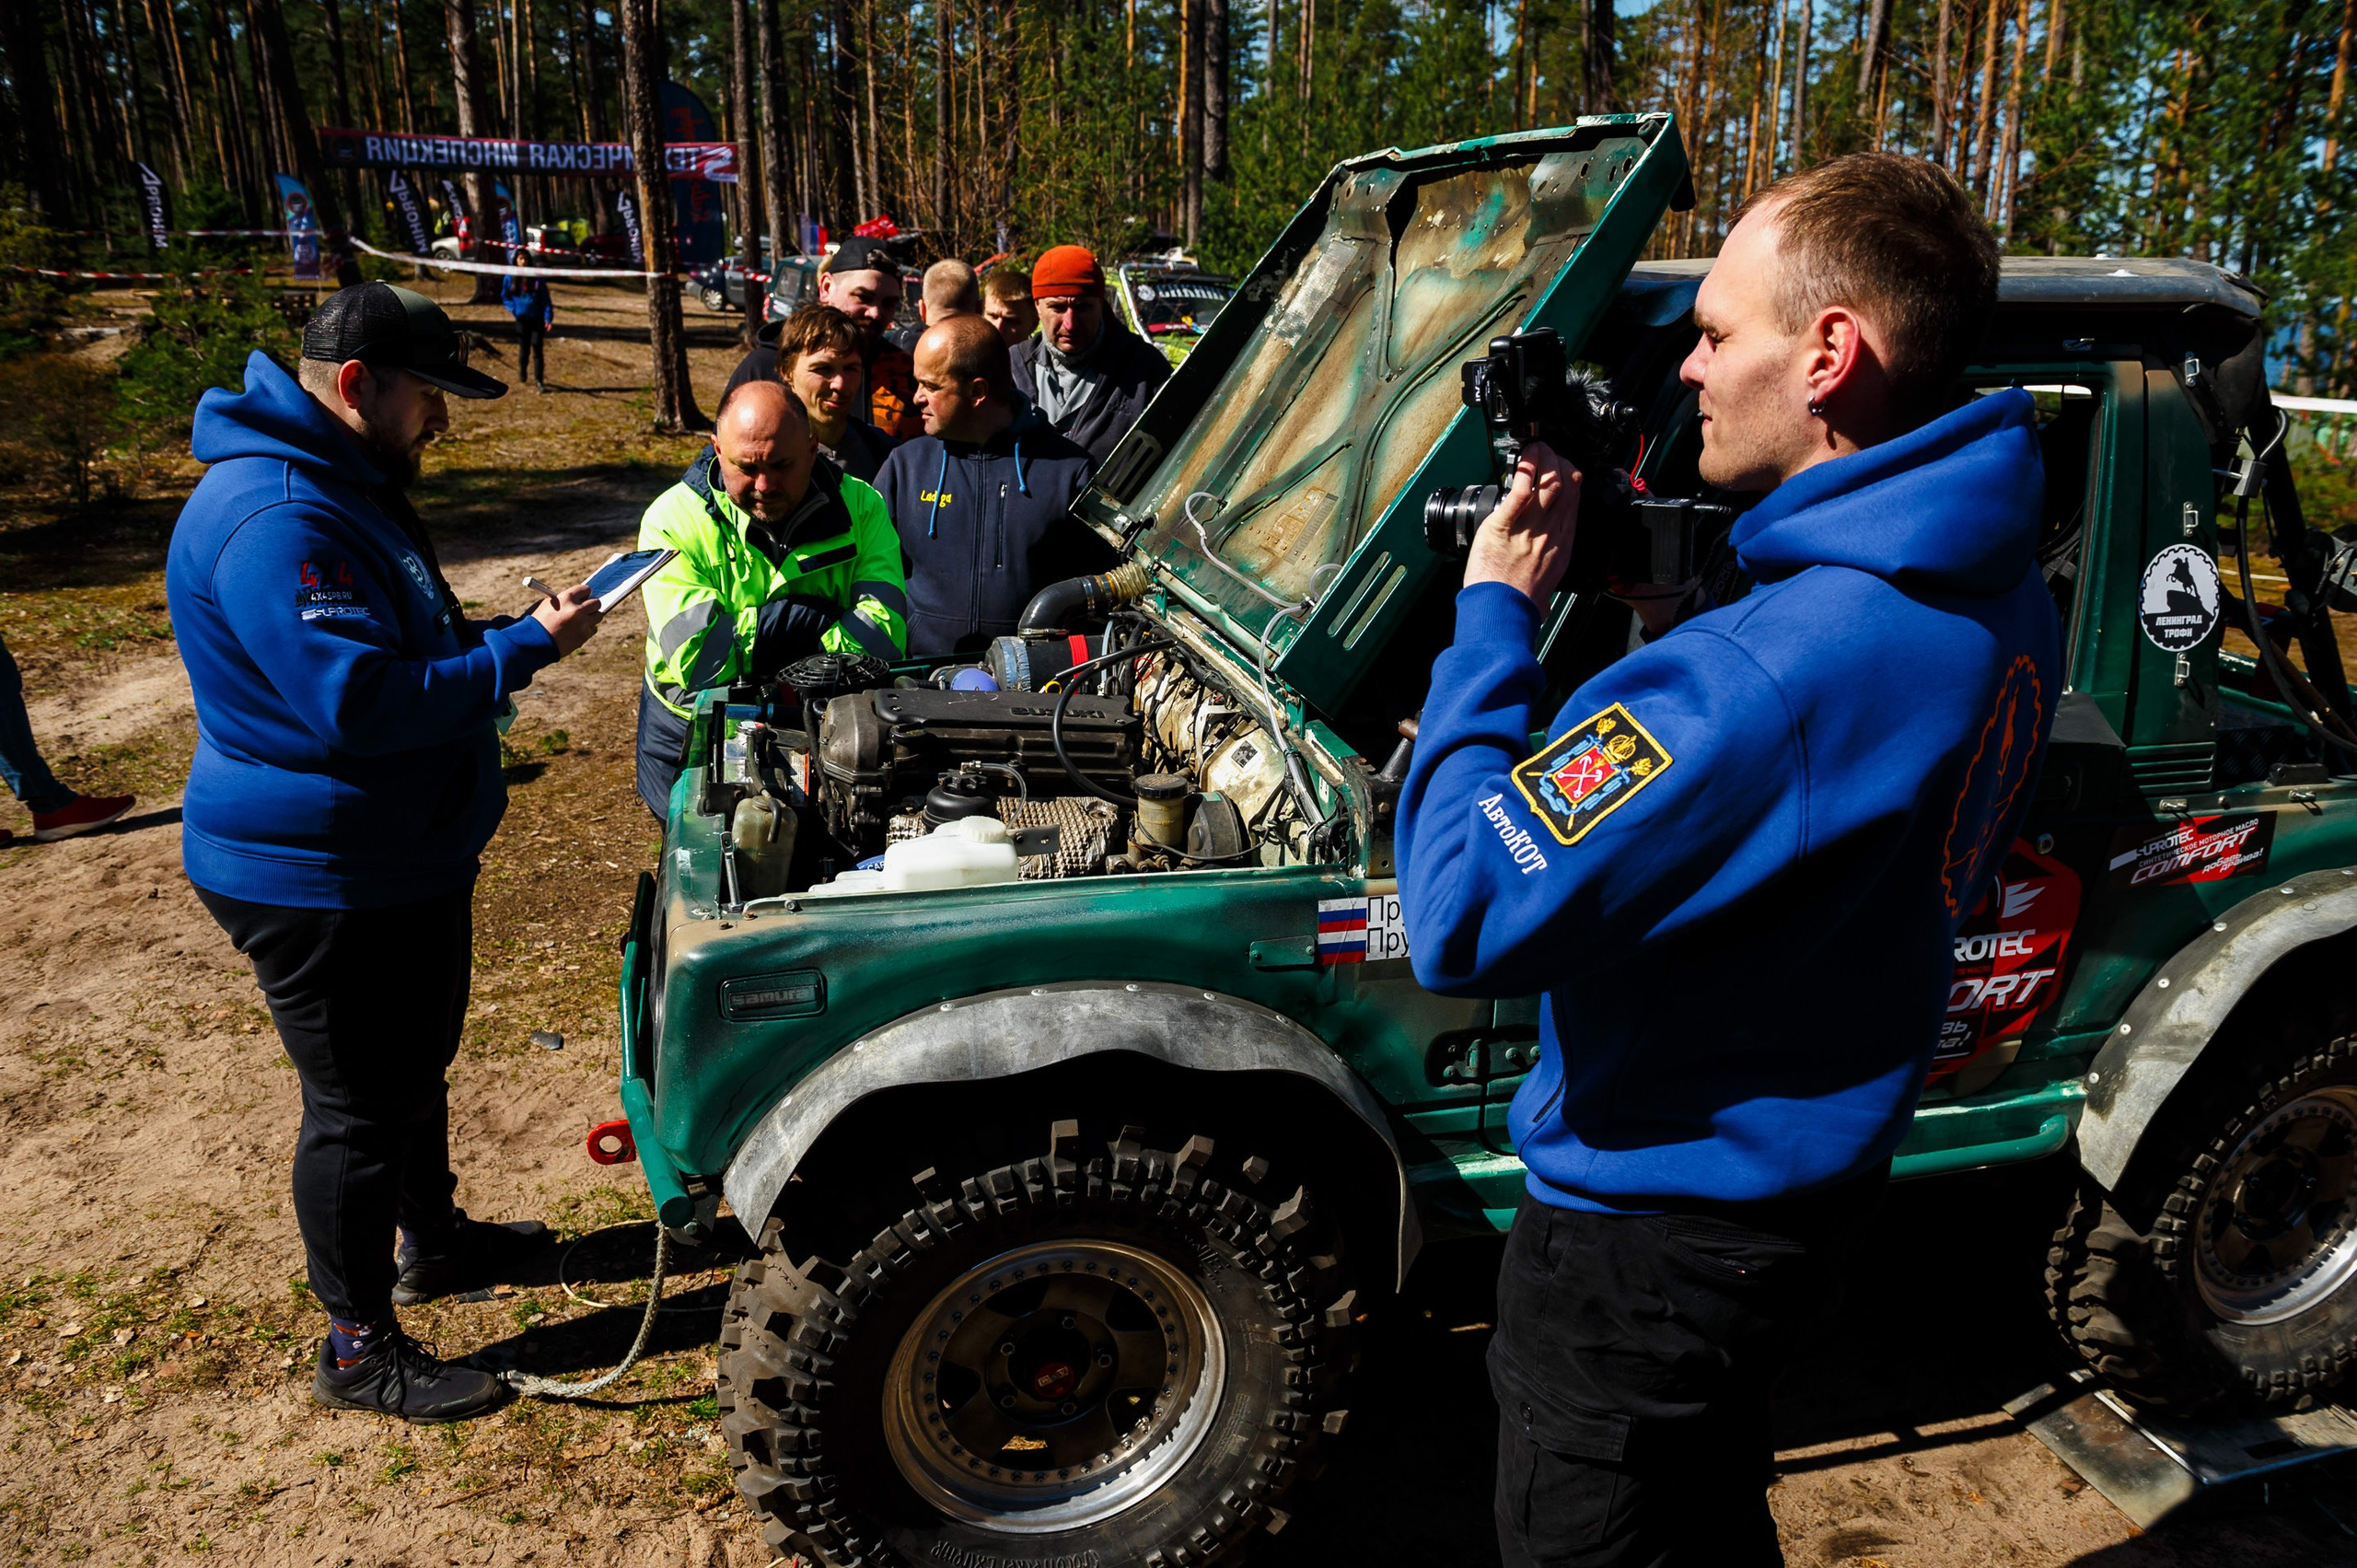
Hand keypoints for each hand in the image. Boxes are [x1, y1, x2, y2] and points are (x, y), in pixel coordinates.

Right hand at [531, 583, 603, 655]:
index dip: (584, 593)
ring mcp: (582, 623)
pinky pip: (591, 630)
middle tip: (587, 607)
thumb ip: (563, 601)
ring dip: (592, 617)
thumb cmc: (537, 622)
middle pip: (596, 602)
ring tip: (582, 620)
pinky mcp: (584, 636)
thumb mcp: (547, 605)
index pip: (585, 589)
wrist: (533, 642)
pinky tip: (574, 632)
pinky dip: (585, 630)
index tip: (584, 596)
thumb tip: (576, 600)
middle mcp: (577, 609)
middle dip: (592, 605)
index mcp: (567, 598)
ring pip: (598, 616)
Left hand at [1463, 442, 1582, 604]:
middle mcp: (1550, 532)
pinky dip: (1524, 472)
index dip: (1571, 479)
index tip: (1564, 468)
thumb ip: (1546, 579)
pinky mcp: (1504, 526)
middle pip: (1565, 487)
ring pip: (1547, 483)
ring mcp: (1529, 527)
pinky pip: (1520, 493)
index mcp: (1561, 545)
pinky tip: (1524, 460)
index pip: (1574, 502)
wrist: (1502, 612)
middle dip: (1559, 462)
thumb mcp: (1546, 590)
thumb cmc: (1520, 604)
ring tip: (1537, 448)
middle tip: (1548, 451)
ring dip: (1543, 460)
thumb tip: (1545, 596)